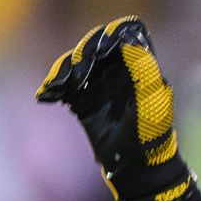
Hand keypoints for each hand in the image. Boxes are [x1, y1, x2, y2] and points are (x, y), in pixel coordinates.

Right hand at [36, 16, 193, 200]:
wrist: (136, 167)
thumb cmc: (151, 134)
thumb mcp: (152, 101)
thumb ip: (144, 70)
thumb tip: (130, 40)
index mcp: (141, 64)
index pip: (125, 33)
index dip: (111, 34)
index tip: (100, 50)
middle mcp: (119, 69)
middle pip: (95, 44)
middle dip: (84, 53)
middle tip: (79, 74)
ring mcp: (99, 83)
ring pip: (76, 62)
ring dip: (65, 69)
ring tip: (60, 87)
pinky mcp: (83, 99)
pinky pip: (64, 84)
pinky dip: (54, 85)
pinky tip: (47, 95)